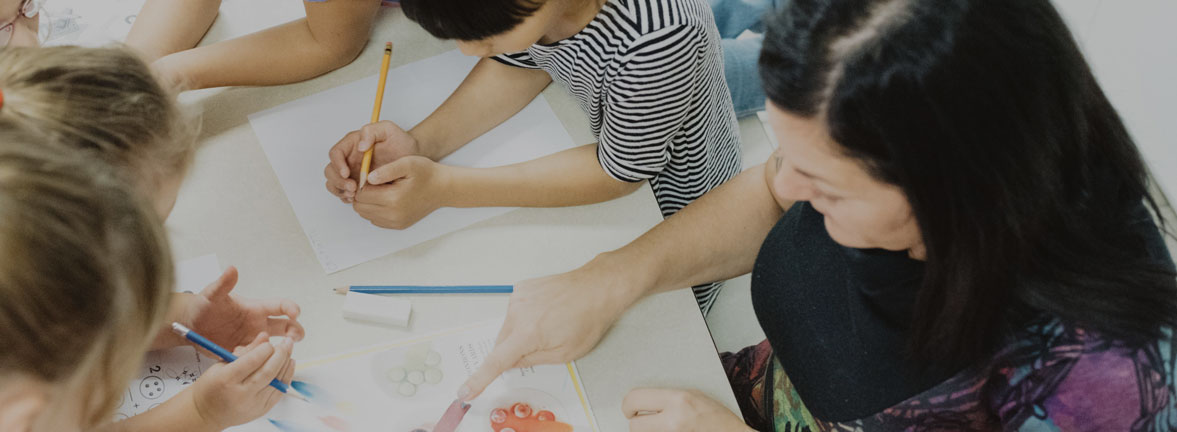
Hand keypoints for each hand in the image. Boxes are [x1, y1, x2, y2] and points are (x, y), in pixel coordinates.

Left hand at [182, 267, 304, 349]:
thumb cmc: (203, 306)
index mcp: (256, 309)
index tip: (295, 313)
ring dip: (273, 351)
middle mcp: (258, 325)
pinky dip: (253, 361)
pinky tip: (240, 357)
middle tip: (295, 338)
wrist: (190, 326)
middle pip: (286, 327)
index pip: (280, 306)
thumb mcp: (211, 295)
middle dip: (295, 332)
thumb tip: (231, 269)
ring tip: (263, 353)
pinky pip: (255, 360)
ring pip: (273, 347)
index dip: (291, 308)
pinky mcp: (244, 354)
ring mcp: (252, 341)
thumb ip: (223, 284)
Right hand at [190, 333, 295, 428]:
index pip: (252, 361)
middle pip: (268, 371)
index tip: (269, 342)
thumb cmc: (211, 386)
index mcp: (226, 380)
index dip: (265, 349)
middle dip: (281, 354)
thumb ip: (245, 351)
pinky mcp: (262, 410)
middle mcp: (241, 394)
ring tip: (288, 350)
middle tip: (287, 342)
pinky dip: (287, 376)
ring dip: (286, 363)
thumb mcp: (221, 364)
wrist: (207, 413)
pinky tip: (288, 364)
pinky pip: (280, 391)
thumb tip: (265, 336)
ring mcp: (253, 405)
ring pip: (277, 381)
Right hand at [325, 121, 421, 202]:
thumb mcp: (389, 130)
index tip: (347, 173)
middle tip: (353, 188)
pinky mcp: (357, 184)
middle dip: (338, 181)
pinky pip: (344, 192)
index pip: (335, 153)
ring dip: (340, 190)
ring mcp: (352, 172)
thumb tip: (360, 146)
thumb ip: (372, 131)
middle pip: (331, 170)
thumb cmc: (401, 143)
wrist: (412, 157)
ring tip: (354, 195)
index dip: (337, 164)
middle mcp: (348, 158)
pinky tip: (357, 199)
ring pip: (334, 183)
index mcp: (352, 144)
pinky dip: (346, 197)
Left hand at [351, 156, 450, 228]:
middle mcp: (392, 214)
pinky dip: (375, 210)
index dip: (361, 183)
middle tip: (374, 182)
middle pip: (360, 207)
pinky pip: (375, 219)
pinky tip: (386, 199)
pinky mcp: (398, 225)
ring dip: (368, 202)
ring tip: (380, 190)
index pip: (360, 195)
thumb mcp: (407, 163)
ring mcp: (395, 222)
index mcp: (393, 198)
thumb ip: (386, 170)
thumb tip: (367, 178)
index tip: (371, 175)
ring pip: (365, 214)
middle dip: (362, 194)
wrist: (443, 188)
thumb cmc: (426, 173)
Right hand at [458, 262, 642, 400]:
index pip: (495, 361)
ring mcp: (518, 297)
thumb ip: (532, 360)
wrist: (597, 288)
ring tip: (549, 324)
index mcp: (527, 333)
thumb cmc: (587, 319)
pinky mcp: (522, 288)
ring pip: (508, 327)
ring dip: (521, 332)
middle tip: (542, 345)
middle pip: (501, 343)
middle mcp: (517, 313)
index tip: (465, 390)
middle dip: (514, 351)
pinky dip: (525, 317)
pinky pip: (515, 311)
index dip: (479, 379)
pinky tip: (546, 313)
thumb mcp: (563, 353)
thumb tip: (511, 362)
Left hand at [623, 388, 752, 431]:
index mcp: (678, 401)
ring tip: (662, 427)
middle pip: (634, 425)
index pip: (635, 399)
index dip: (628, 405)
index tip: (630, 408)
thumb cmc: (719, 419)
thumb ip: (668, 397)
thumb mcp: (695, 396)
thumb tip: (643, 400)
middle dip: (636, 423)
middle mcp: (673, 422)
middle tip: (641, 420)